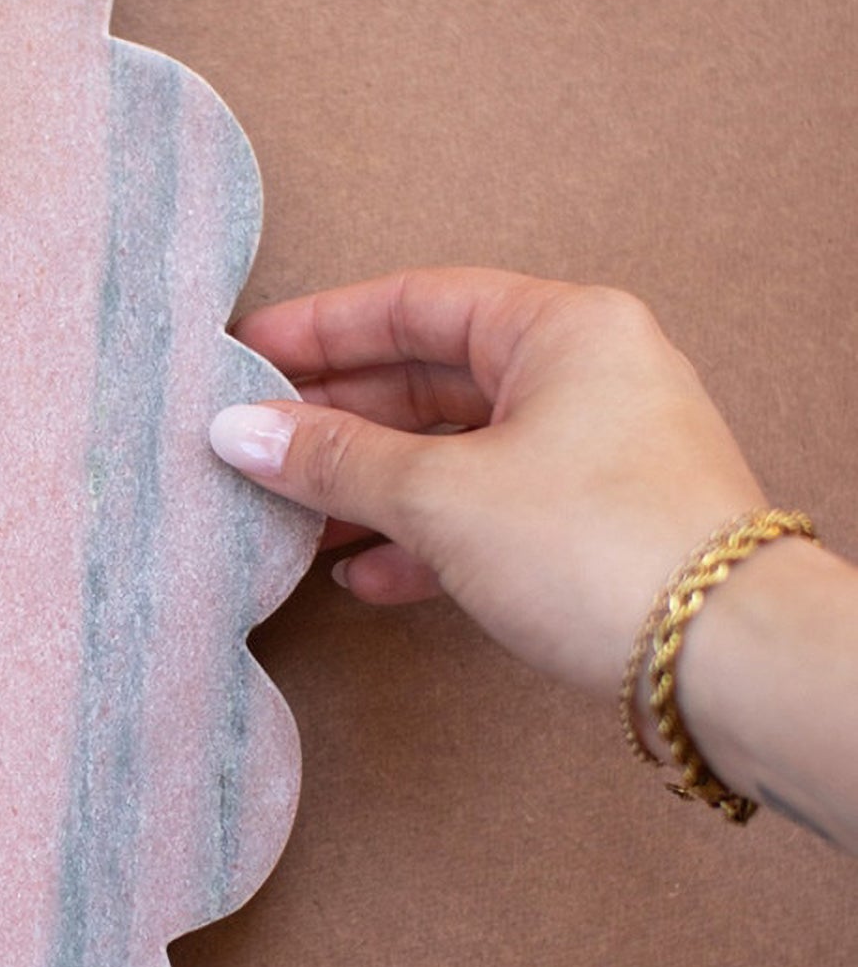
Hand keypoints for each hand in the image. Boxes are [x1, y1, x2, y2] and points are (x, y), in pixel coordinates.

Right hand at [211, 268, 764, 699]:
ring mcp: (590, 453)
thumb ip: (335, 460)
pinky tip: (367, 576)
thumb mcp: (443, 495)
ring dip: (371, 487)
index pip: (413, 304)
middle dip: (337, 419)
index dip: (320, 329)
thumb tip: (239, 430)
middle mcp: (582, 377)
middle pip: (428, 379)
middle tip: (256, 443)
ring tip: (293, 517)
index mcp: (561, 329)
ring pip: (453, 452)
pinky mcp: (590, 524)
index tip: (247, 355)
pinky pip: (484, 511)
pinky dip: (422, 538)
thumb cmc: (602, 548)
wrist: (728, 662)